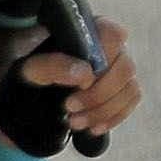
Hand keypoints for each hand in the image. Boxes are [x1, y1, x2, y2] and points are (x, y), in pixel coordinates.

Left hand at [15, 19, 136, 139]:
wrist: (30, 96)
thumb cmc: (30, 76)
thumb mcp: (29, 70)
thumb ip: (52, 66)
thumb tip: (84, 72)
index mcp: (88, 32)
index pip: (112, 35)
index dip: (102, 60)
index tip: (79, 83)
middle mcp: (111, 47)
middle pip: (125, 68)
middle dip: (98, 94)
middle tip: (69, 108)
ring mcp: (120, 68)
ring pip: (130, 88)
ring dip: (104, 111)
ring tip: (74, 123)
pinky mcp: (124, 88)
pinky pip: (131, 101)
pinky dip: (114, 117)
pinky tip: (93, 127)